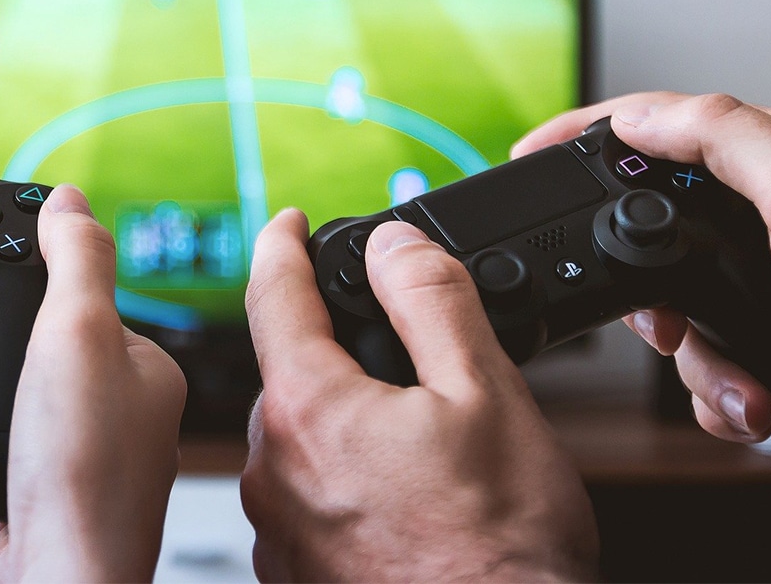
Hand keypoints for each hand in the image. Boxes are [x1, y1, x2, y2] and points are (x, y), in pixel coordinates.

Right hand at [0, 183, 186, 581]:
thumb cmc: (81, 471)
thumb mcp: (76, 333)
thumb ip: (75, 259)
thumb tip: (71, 199)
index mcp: (139, 370)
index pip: (75, 307)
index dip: (14, 297)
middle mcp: (115, 418)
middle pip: (26, 360)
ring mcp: (78, 468)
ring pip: (0, 412)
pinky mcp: (40, 510)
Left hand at [241, 209, 598, 581]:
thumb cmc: (498, 552)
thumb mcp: (486, 395)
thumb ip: (432, 302)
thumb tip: (394, 246)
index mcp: (307, 409)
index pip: (273, 294)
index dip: (282, 244)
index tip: (289, 221)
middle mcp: (272, 467)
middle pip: (291, 368)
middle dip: (336, 347)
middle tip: (405, 360)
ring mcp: (277, 525)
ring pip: (300, 432)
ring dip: (343, 416)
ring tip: (419, 444)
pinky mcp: (292, 568)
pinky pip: (305, 492)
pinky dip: (341, 473)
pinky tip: (398, 495)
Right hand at [513, 90, 770, 442]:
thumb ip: (726, 137)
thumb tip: (637, 117)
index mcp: (767, 174)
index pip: (656, 127)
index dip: (585, 132)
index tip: (528, 155)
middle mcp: (764, 227)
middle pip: (652, 229)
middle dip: (645, 291)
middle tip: (657, 320)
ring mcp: (767, 291)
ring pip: (676, 315)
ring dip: (697, 365)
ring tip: (743, 391)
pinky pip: (711, 369)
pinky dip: (720, 400)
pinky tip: (753, 409)